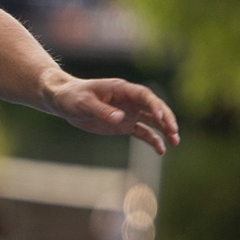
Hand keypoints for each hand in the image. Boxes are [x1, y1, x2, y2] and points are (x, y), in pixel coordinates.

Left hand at [48, 75, 179, 154]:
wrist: (64, 101)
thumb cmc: (73, 97)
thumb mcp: (84, 103)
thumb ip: (101, 110)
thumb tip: (120, 118)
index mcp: (122, 89)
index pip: (144, 96)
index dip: (155, 105)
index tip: (160, 117)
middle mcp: (130, 101)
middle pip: (154, 108)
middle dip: (166, 119)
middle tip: (174, 131)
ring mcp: (129, 113)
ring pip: (153, 121)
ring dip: (165, 130)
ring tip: (175, 141)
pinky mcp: (125, 125)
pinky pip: (143, 132)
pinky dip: (153, 140)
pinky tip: (161, 150)